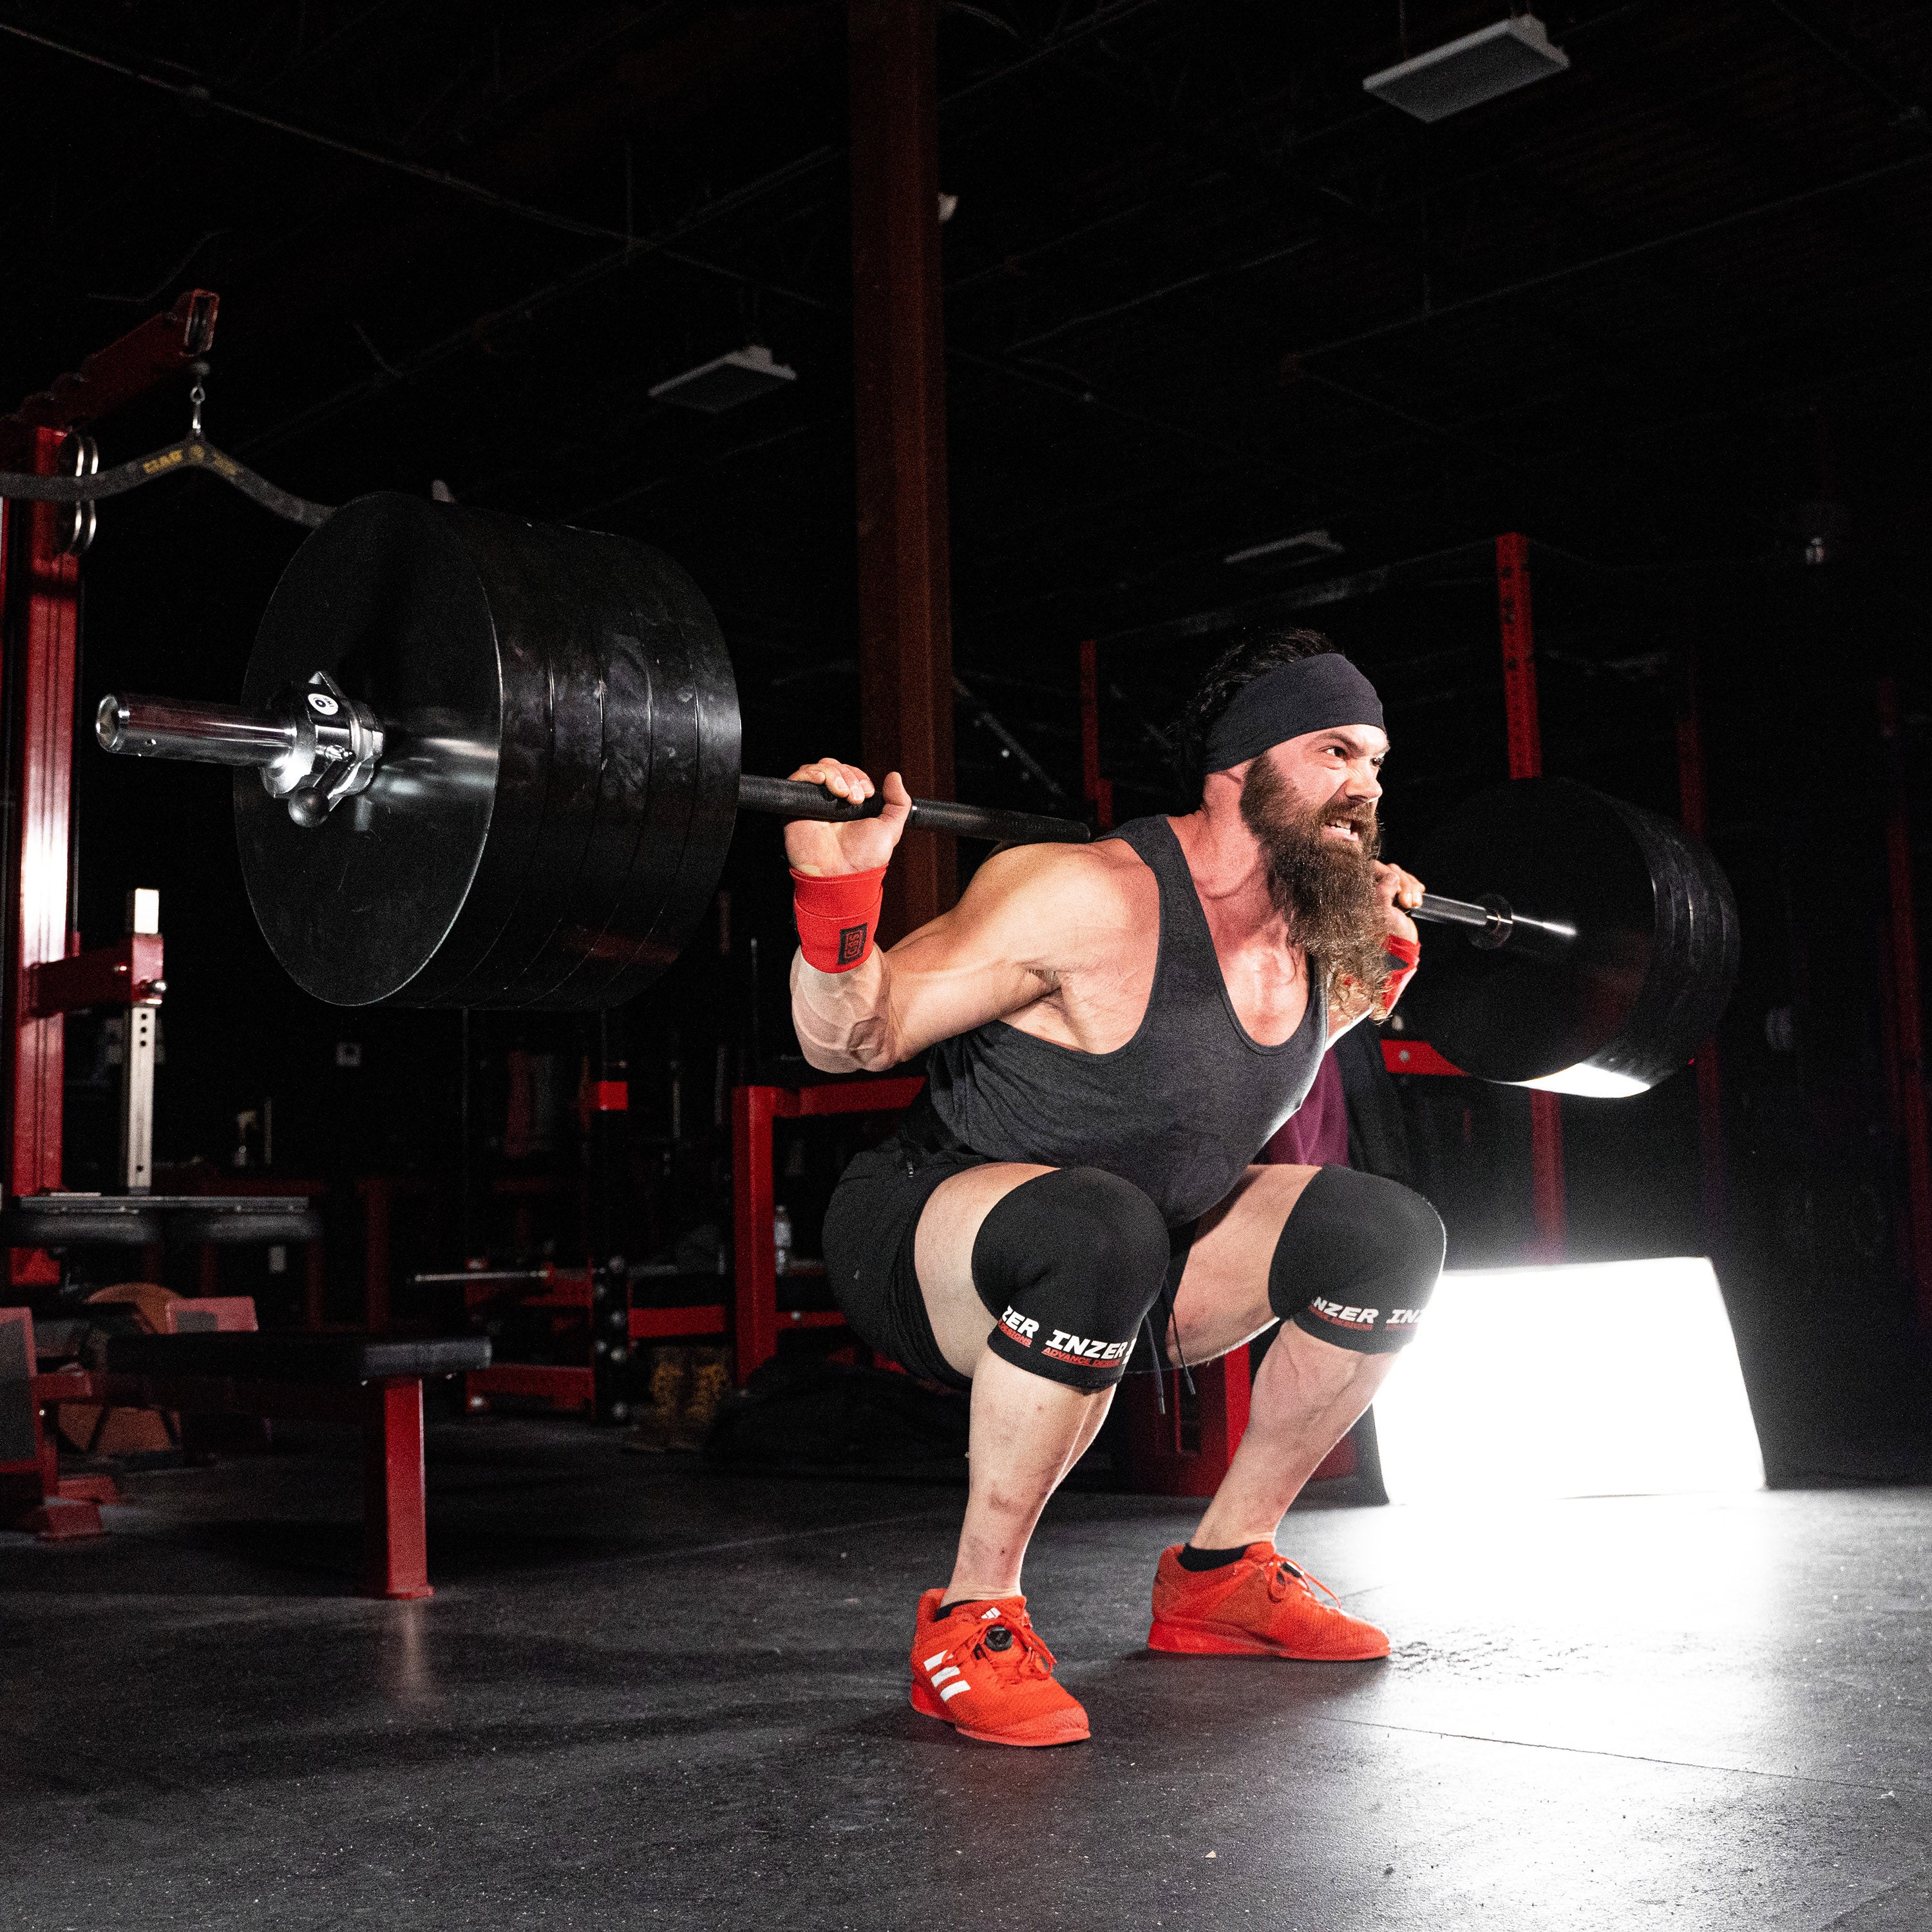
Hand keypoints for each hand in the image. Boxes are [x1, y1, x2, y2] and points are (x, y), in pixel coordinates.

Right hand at [783, 758, 912, 875]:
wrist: (842, 873)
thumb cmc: (864, 857)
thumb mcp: (890, 827)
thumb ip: (898, 802)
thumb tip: (895, 776)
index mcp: (849, 804)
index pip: (850, 773)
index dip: (859, 776)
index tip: (867, 793)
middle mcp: (830, 802)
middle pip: (834, 767)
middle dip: (849, 775)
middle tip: (855, 798)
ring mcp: (813, 804)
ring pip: (818, 769)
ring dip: (834, 774)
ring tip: (843, 795)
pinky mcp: (796, 807)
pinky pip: (798, 778)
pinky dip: (811, 773)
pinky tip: (823, 781)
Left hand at [1373, 861, 1423, 948]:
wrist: (1398, 948)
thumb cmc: (1386, 934)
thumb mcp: (1383, 915)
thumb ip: (1383, 893)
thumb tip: (1391, 875)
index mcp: (1361, 893)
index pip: (1372, 867)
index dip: (1386, 873)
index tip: (1396, 889)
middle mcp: (1370, 889)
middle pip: (1390, 869)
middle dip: (1403, 884)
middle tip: (1406, 903)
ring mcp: (1384, 891)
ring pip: (1400, 875)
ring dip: (1412, 888)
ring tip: (1414, 905)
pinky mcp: (1396, 895)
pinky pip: (1409, 881)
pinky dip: (1416, 889)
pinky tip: (1418, 901)